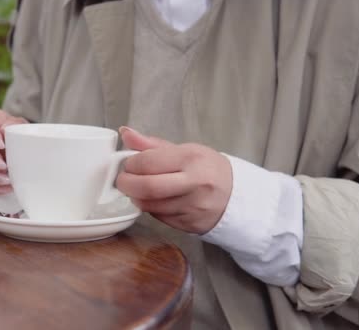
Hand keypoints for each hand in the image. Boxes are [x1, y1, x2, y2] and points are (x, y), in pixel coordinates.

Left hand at [116, 127, 232, 234]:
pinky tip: (153, 201)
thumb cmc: (207, 168)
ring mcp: (193, 207)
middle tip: (123, 181)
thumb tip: (125, 133)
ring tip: (138, 190)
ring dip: (136, 198)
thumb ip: (152, 145)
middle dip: (127, 184)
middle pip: (148, 187)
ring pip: (150, 206)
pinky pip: (159, 218)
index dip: (131, 164)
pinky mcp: (189, 224)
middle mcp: (194, 183)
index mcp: (191, 158)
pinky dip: (150, 209)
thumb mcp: (185, 150)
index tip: (128, 164)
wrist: (235, 195)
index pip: (149, 162)